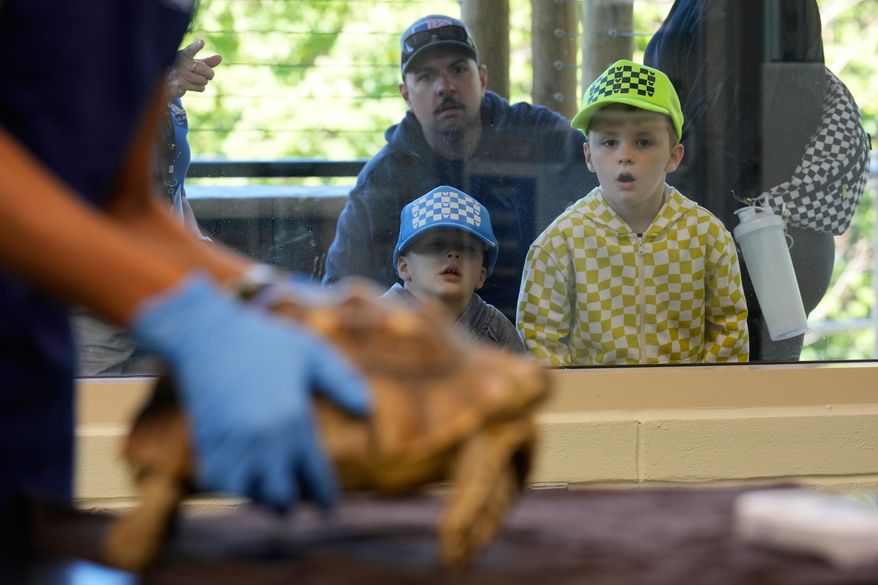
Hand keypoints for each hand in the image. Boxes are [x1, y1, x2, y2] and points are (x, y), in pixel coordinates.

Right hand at [131, 274, 370, 510]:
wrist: (207, 334)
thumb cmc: (264, 340)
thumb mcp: (311, 352)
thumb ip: (341, 380)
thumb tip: (367, 409)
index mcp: (293, 420)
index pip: (314, 475)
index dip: (324, 497)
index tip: (329, 508)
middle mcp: (263, 439)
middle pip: (280, 496)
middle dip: (291, 502)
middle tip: (298, 498)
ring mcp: (232, 443)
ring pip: (246, 494)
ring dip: (258, 496)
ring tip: (268, 489)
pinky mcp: (206, 440)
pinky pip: (216, 480)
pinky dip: (228, 485)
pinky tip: (241, 476)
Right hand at [167, 39, 222, 98]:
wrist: (168, 82)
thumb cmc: (183, 70)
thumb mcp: (194, 63)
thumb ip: (207, 61)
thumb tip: (220, 57)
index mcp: (184, 55)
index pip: (190, 50)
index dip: (196, 46)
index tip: (201, 42)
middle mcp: (181, 63)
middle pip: (204, 69)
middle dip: (209, 73)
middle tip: (206, 74)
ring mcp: (181, 74)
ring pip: (203, 80)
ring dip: (202, 82)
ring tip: (194, 79)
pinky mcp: (181, 84)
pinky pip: (200, 87)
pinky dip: (199, 88)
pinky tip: (191, 85)